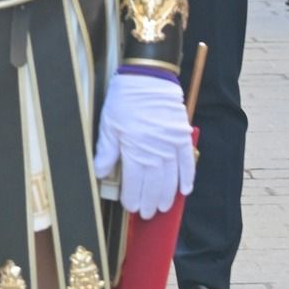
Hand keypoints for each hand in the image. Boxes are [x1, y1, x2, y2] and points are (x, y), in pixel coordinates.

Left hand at [93, 70, 194, 218]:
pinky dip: (187, 177)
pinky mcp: (182, 136)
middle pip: (153, 185)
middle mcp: (155, 152)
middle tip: (147, 213)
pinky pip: (187, 162)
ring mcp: (171, 145)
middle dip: (150, 202)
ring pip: (171, 178)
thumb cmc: (125, 97)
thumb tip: (100, 173)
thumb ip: (106, 151)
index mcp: (134, 150)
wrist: (148, 75)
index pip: (134, 183)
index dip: (132, 197)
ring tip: (163, 207)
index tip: (130, 207)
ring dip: (167, 195)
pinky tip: (185, 190)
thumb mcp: (109, 123)